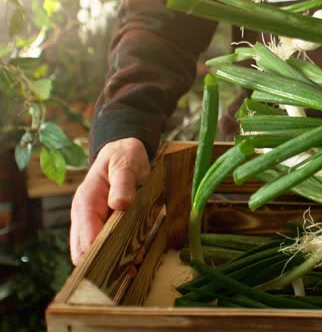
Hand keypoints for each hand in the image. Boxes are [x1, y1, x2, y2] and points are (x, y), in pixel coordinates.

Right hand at [70, 138, 149, 264]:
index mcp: (86, 203)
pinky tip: (136, 258)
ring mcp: (92, 222)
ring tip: (135, 268)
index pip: (85, 237)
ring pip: (93, 252)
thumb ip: (123, 184)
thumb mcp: (126, 165)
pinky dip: (118, 254)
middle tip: (129, 271)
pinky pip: (105, 245)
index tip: (118, 265)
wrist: (124, 151)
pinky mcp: (103, 224)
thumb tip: (120, 205)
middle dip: (103, 264)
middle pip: (83, 251)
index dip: (99, 254)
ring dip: (111, 262)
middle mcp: (84, 216)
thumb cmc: (124, 156)